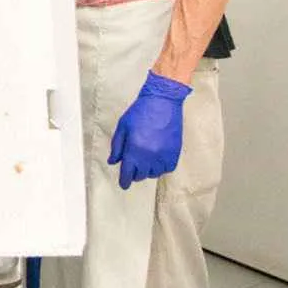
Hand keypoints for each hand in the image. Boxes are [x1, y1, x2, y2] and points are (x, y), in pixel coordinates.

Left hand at [108, 72, 191, 189]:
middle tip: (132, 166)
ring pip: (154, 174)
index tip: (123, 185)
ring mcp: (164, 156)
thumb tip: (113, 162)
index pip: (128, 174)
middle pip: (140, 175)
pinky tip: (156, 160)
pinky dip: (161, 168)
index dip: (124, 181)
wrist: (163, 102)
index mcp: (134, 150)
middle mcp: (149, 157)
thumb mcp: (122, 128)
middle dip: (134, 173)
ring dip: (147, 170)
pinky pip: (167, 169)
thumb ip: (117, 147)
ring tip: (144, 160)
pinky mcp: (175, 153)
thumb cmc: (140, 112)